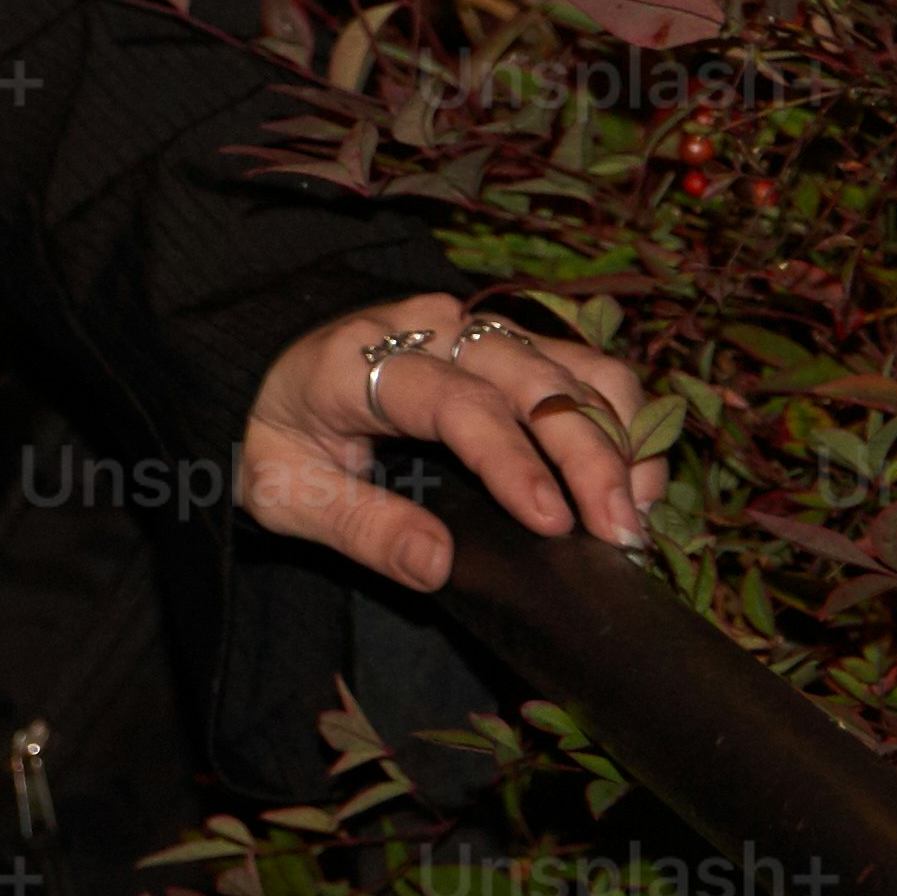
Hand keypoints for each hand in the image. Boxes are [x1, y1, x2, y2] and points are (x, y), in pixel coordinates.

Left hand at [239, 295, 668, 592]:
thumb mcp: (284, 492)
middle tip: (621, 534)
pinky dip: (624, 418)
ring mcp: (477, 328)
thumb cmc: (270, 433)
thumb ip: (358, 528)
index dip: (511, 460)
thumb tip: (438, 567)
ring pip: (576, 365)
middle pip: (534, 380)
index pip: (455, 402)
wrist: (262, 371)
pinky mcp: (510, 341)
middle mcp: (431, 329)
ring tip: (633, 512)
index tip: (553, 522)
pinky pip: (586, 368)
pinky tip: (634, 480)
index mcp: (361, 361)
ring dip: (621, 435)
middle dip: (590, 455)